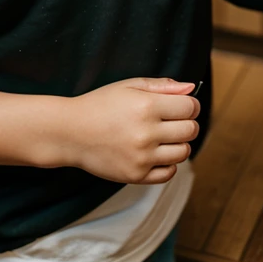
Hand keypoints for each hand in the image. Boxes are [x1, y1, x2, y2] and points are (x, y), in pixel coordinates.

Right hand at [67, 78, 200, 184]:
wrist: (71, 132)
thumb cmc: (100, 104)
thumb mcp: (128, 85)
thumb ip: (162, 86)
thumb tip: (191, 88)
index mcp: (147, 106)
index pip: (190, 107)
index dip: (189, 105)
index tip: (181, 106)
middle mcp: (146, 133)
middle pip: (190, 130)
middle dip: (187, 123)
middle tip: (172, 121)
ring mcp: (142, 157)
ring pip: (183, 152)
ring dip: (179, 143)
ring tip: (162, 137)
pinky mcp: (136, 176)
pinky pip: (169, 173)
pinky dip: (168, 163)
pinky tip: (155, 153)